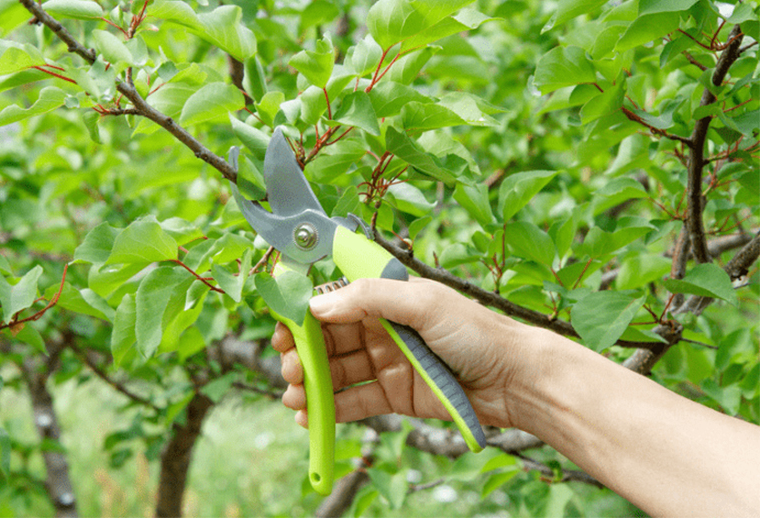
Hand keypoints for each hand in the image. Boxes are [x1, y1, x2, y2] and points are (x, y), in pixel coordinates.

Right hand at [272, 277, 537, 429]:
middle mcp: (382, 329)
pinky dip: (330, 409)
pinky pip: (355, 401)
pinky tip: (309, 416)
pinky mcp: (395, 396)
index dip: (304, 316)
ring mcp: (386, 364)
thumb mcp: (424, 303)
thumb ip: (370, 298)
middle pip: (328, 340)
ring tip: (293, 397)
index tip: (282, 331)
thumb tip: (318, 305)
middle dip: (302, 354)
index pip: (334, 303)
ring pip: (336, 372)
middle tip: (289, 370)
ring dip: (311, 384)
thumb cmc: (477, 332)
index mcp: (387, 299)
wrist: (516, 380)